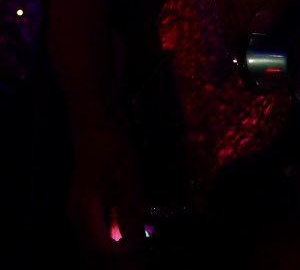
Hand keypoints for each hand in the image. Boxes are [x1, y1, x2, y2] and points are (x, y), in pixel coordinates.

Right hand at [66, 121, 149, 267]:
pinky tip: (133, 233)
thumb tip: (139, 247)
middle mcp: (77, 219)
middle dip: (119, 262)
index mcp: (83, 215)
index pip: (102, 252)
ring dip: (117, 253)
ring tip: (142, 251)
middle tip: (145, 259)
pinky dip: (114, 240)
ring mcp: (80, 212)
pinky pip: (98, 232)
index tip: (146, 256)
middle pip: (95, 255)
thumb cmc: (111, 147)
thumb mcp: (127, 180)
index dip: (124, 259)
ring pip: (95, 246)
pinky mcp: (87, 204)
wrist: (95, 120)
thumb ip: (131, 215)